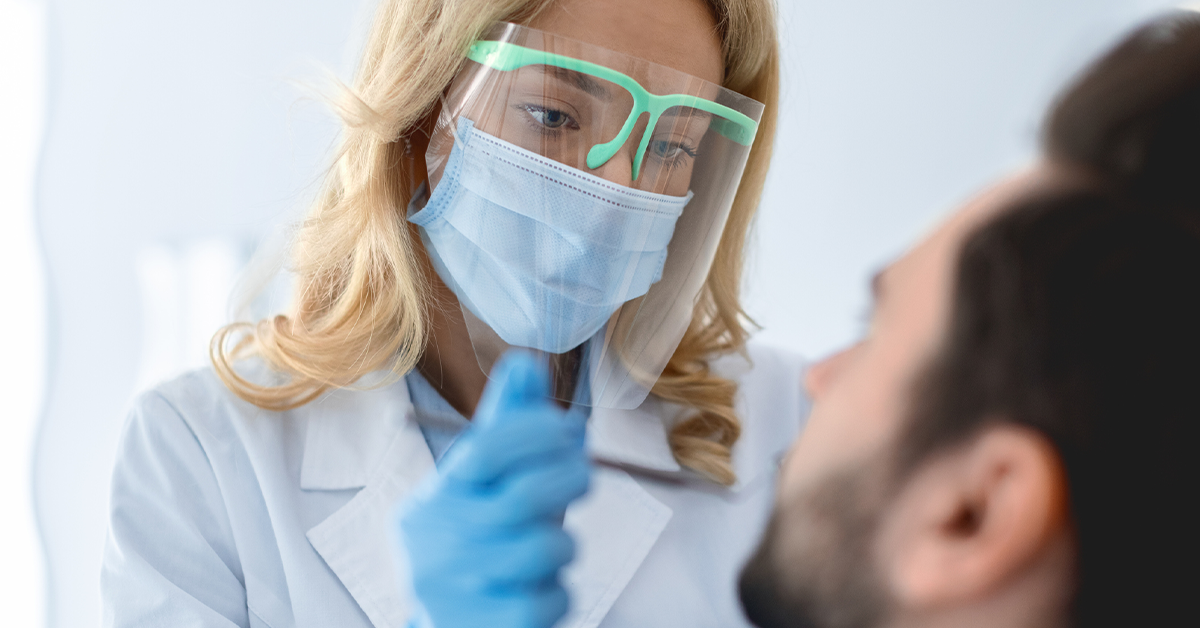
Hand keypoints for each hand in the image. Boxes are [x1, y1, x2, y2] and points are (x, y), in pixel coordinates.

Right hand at [396, 352, 590, 627]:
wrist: (440, 621)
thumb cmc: (473, 536)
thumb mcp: (480, 481)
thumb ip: (505, 426)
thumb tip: (525, 362)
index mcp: (437, 494)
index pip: (486, 449)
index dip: (537, 430)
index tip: (569, 427)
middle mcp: (437, 540)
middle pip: (525, 497)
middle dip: (569, 477)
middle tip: (583, 472)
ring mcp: (453, 588)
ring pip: (544, 550)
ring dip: (563, 543)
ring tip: (550, 541)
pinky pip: (547, 601)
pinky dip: (557, 592)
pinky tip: (541, 586)